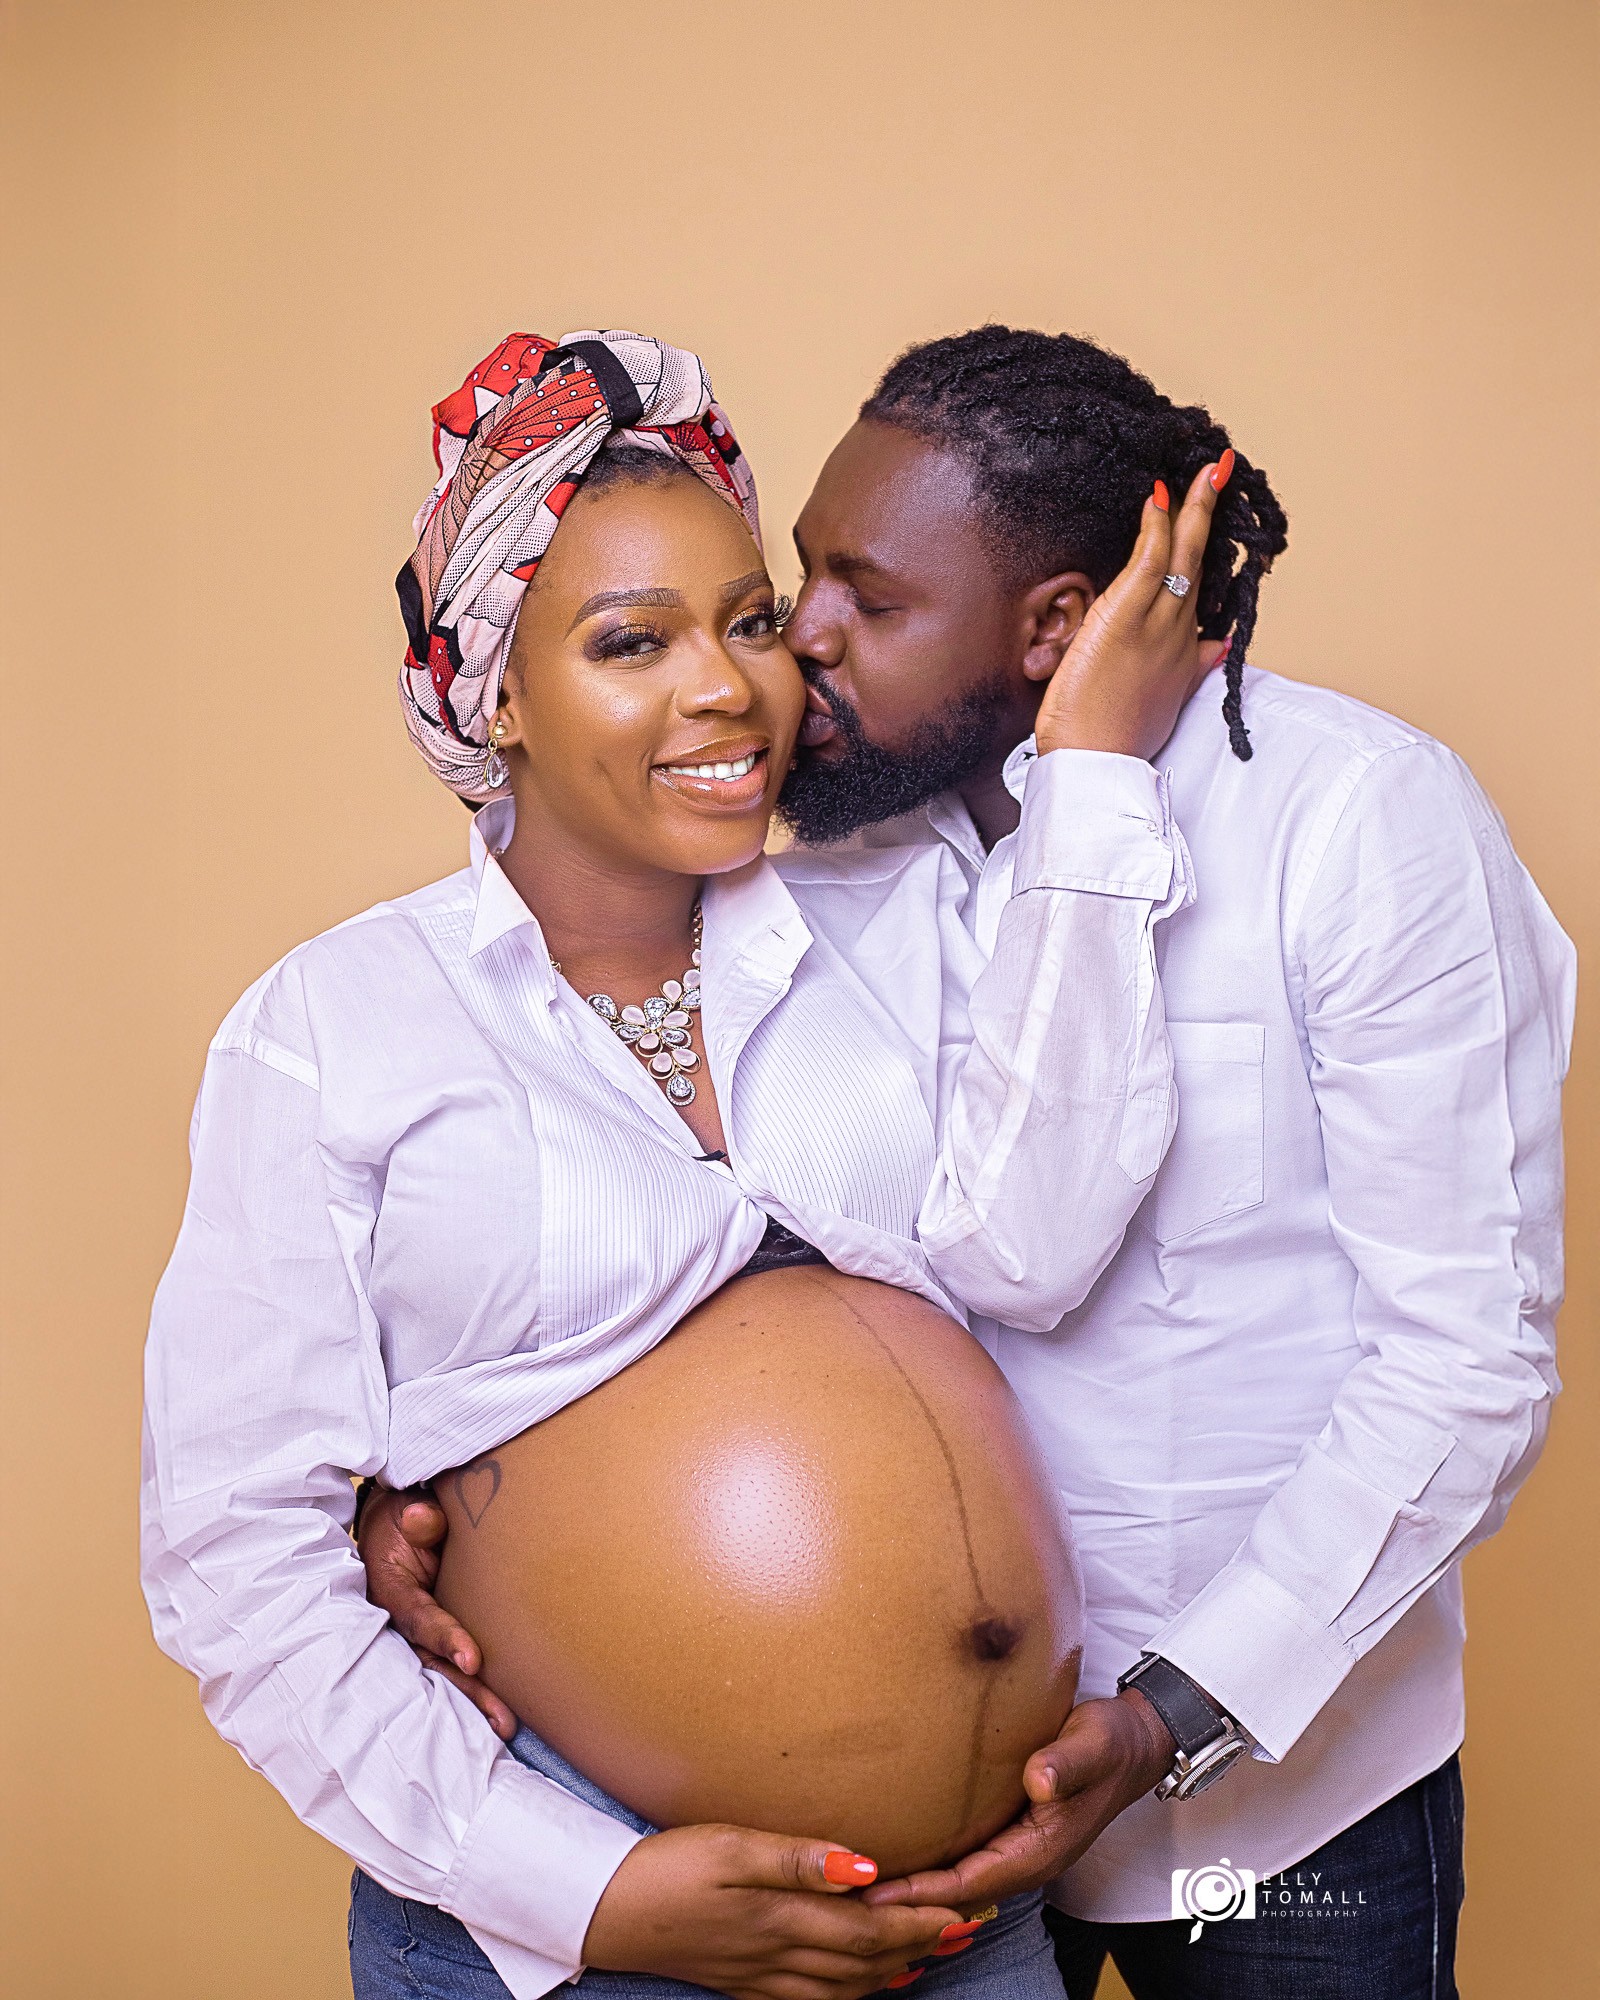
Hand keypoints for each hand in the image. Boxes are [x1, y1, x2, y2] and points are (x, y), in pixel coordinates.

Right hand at [356, 1484, 516, 1740]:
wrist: (399, 1520)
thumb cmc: (407, 1515)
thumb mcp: (406, 1509)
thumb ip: (418, 1517)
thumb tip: (422, 1518)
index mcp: (390, 1589)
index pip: (418, 1618)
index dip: (444, 1638)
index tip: (473, 1659)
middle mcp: (399, 1621)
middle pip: (430, 1663)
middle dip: (465, 1693)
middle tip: (501, 1720)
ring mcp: (416, 1634)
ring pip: (441, 1673)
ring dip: (473, 1700)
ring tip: (506, 1727)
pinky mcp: (433, 1639)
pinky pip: (451, 1667)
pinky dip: (473, 1690)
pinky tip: (499, 1714)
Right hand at [585, 1825, 971, 1999]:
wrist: (605, 1911)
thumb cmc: (667, 1868)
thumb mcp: (732, 1846)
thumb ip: (800, 1858)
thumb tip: (865, 1868)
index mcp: (783, 1917)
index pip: (870, 1930)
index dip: (919, 1923)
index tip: (961, 1910)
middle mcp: (779, 1955)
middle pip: (865, 1963)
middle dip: (919, 1948)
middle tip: (963, 1932)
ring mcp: (760, 1975)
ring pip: (842, 1987)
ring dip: (890, 1973)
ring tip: (926, 1957)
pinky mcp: (740, 1981)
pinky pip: (809, 1999)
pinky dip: (846, 1993)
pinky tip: (854, 1984)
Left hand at [861, 1691, 1173, 1911]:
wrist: (1134, 1742)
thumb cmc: (1112, 1742)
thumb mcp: (1094, 1744)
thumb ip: (1067, 1763)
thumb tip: (1039, 1778)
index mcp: (1041, 1848)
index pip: (970, 1882)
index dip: (923, 1893)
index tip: (875, 1895)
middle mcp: (1025, 1857)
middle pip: (955, 1892)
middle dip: (906, 1900)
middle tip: (847, 1895)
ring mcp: (1018, 1847)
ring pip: (957, 1879)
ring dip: (914, 1886)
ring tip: (859, 1881)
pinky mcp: (1010, 1830)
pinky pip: (963, 1858)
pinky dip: (930, 1864)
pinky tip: (899, 1850)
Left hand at [1034, 456, 1233, 760]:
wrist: (1096, 761)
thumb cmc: (1116, 737)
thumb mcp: (1165, 700)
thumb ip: (1191, 668)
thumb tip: (1216, 646)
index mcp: (1185, 650)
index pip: (1200, 586)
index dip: (1207, 548)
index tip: (1212, 517)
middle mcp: (1179, 632)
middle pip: (1200, 561)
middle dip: (1210, 513)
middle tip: (1219, 470)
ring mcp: (1155, 625)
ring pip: (1182, 555)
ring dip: (1194, 508)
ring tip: (1205, 471)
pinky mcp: (1125, 621)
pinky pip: (1148, 563)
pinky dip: (1157, 529)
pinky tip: (1159, 500)